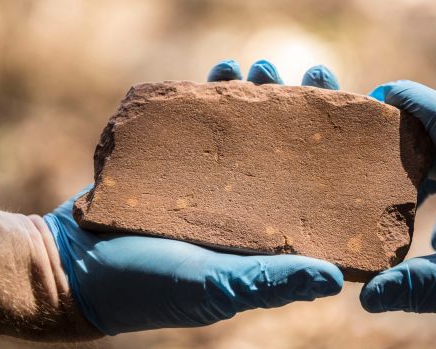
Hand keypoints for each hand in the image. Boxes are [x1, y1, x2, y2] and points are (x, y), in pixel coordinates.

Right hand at [43, 60, 342, 335]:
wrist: (77, 269)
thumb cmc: (153, 289)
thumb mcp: (219, 287)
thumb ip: (270, 280)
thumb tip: (335, 278)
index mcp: (266, 232)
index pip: (316, 186)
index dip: (338, 150)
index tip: (358, 111)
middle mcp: (245, 202)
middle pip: (285, 147)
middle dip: (301, 108)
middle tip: (312, 73)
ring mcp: (210, 178)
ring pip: (245, 128)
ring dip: (258, 94)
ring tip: (262, 67)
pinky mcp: (175, 161)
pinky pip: (200, 120)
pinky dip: (212, 93)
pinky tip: (222, 71)